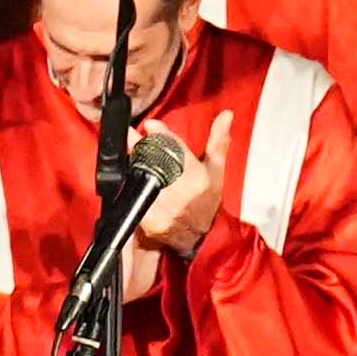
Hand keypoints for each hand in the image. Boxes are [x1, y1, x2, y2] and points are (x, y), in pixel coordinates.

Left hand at [122, 130, 227, 286]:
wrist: (199, 239)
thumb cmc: (207, 202)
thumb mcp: (217, 172)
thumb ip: (218, 142)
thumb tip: (226, 115)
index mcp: (197, 178)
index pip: (175, 149)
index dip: (161, 134)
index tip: (150, 125)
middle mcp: (180, 192)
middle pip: (153, 161)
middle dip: (139, 145)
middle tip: (130, 134)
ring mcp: (163, 207)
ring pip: (141, 176)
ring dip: (133, 163)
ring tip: (130, 154)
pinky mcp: (148, 219)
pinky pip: (133, 195)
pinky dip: (130, 185)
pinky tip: (131, 180)